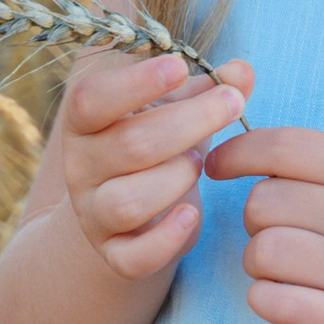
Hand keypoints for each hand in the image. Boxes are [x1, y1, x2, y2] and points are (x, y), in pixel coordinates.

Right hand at [61, 50, 254, 281]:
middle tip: (231, 104)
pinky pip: (134, 257)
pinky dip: (167, 239)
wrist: (130, 211)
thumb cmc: (156, 146)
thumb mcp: (175, 110)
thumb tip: (243, 70)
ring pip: (129, 202)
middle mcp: (80, 167)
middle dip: (190, 122)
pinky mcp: (114, 254)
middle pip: (130, 145)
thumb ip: (206, 89)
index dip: (134, 83)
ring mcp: (93, 214)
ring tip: (199, 163)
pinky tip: (192, 215)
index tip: (179, 66)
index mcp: (85, 122)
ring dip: (176, 178)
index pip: (90, 99)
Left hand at [206, 124, 323, 323]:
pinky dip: (269, 303)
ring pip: (262, 252)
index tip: (218, 168)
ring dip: (261, 269)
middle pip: (263, 203)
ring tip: (293, 277)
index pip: (285, 146)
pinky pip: (272, 301)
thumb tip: (242, 156)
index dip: (237, 153)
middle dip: (257, 226)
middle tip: (287, 246)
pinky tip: (295, 304)